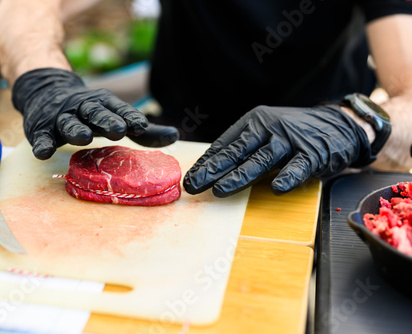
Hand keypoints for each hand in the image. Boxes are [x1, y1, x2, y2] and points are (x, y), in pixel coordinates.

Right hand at [12, 68, 177, 158]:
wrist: (47, 91)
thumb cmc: (92, 112)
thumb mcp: (117, 117)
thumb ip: (145, 132)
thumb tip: (175, 136)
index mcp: (105, 105)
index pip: (120, 110)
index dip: (130, 117)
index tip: (142, 125)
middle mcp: (84, 108)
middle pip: (96, 113)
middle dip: (107, 121)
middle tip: (119, 130)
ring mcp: (62, 117)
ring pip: (69, 123)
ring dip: (76, 130)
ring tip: (83, 138)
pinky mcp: (41, 128)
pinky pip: (41, 137)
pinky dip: (42, 144)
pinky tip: (43, 153)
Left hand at [184, 105, 373, 195]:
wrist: (338, 124)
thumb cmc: (293, 133)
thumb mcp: (265, 132)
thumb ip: (243, 148)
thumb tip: (212, 169)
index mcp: (253, 122)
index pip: (225, 145)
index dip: (206, 163)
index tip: (191, 178)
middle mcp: (268, 128)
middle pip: (237, 152)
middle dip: (213, 170)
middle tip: (195, 185)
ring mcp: (290, 140)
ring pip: (261, 160)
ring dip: (239, 176)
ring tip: (220, 190)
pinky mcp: (313, 153)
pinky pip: (298, 166)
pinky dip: (288, 177)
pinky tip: (277, 188)